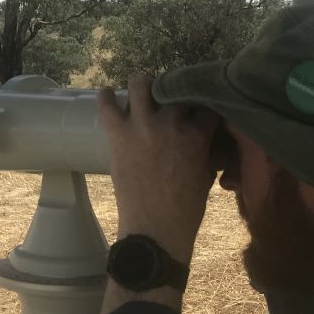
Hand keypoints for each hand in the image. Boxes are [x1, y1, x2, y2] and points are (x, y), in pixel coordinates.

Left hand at [96, 75, 219, 264]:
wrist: (155, 229)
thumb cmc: (186, 210)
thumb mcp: (206, 176)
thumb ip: (207, 152)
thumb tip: (208, 143)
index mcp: (197, 135)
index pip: (205, 104)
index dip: (204, 100)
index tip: (200, 102)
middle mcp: (171, 122)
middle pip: (176, 88)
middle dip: (176, 90)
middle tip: (172, 98)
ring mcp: (142, 125)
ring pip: (142, 84)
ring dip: (145, 84)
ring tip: (144, 90)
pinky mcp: (118, 134)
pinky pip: (107, 106)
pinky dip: (105, 96)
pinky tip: (107, 92)